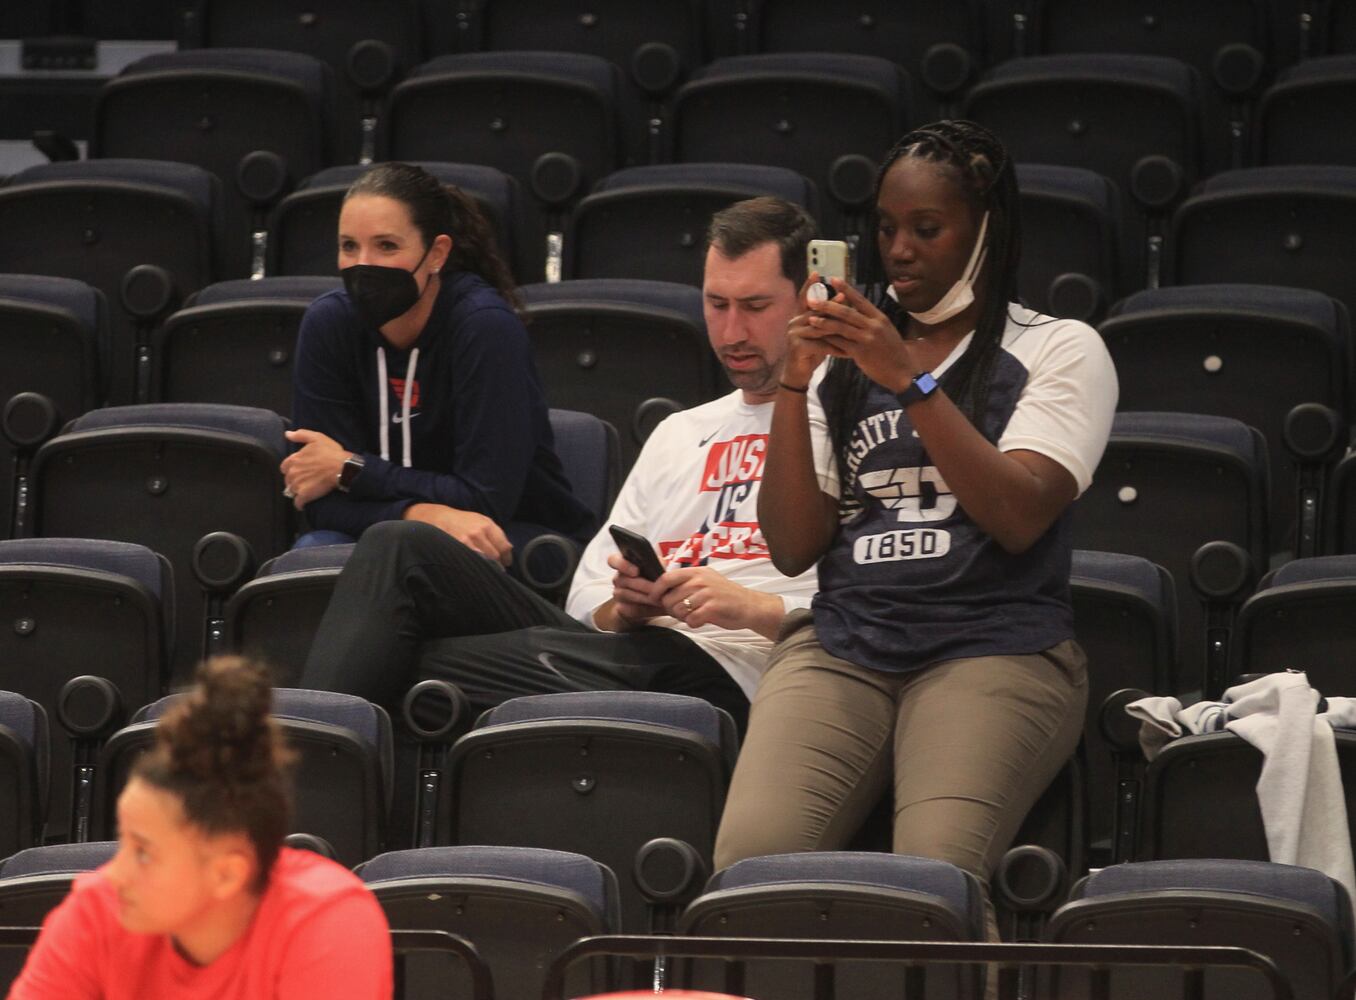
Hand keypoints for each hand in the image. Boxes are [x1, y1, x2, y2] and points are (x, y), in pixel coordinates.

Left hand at [281, 428, 349, 509]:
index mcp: (294, 459)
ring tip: (308, 491)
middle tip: (306, 481)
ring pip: (292, 491)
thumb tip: (287, 434)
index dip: (292, 469)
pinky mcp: (304, 495)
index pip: (285, 467)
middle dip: (295, 481)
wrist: (342, 468)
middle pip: (288, 480)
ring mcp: (298, 484)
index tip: (300, 471)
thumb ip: (300, 435)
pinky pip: (298, 503)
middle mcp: (293, 472)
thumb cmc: (331, 453)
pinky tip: (305, 503)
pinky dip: (300, 504)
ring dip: (298, 492)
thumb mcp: (316, 438)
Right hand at [403, 503, 512, 566]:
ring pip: (484, 562)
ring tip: (485, 569)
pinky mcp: (456, 551)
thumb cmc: (463, 521)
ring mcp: (465, 543)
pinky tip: (473, 568)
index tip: (506, 562)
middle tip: (495, 568)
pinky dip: (474, 568)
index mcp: (487, 526)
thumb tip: (508, 550)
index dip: (507, 557)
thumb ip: (496, 534)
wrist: (439, 518)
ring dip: (486, 568)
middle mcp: (477, 534)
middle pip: (495, 557)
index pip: (504, 547)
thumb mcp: (482, 521)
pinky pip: (470, 563)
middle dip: (497, 564)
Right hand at [603, 551, 666, 628]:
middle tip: (655, 588)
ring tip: (658, 597)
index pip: (613, 560)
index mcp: (624, 563)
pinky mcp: (622, 608)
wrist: (655, 601)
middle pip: (622, 579)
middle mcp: (618, 578)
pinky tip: (652, 606)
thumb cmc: (656, 581)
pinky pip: (628, 607)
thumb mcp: (659, 569)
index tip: (636, 572)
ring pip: (626, 594)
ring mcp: (618, 593)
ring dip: (643, 596)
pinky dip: (642, 607)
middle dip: (641, 584)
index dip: (622, 565)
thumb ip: (659, 564)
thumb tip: (661, 563)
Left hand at [654, 566, 786, 639]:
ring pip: (679, 610)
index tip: (654, 599)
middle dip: (671, 609)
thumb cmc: (724, 595)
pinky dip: (694, 623)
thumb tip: (658, 589)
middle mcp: (700, 580)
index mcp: (695, 572)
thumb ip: (685, 582)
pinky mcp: (713, 608)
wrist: (749, 605)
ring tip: (694, 615)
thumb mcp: (705, 580)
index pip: (666, 578)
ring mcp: (707, 593)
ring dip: (683, 617)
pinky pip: (691, 620)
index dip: (655, 590)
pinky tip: (702, 620)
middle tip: (682, 612)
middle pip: (669, 598)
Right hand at [780, 272, 843, 388]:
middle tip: (846, 300)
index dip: (809, 285)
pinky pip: (819, 344)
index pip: (804, 298)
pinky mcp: (796, 347)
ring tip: (853, 330)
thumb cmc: (812, 351)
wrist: (799, 373)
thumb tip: (843, 296)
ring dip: (837, 329)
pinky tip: (847, 351)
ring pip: (819, 328)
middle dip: (832, 307)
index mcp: (799, 316)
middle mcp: (793, 322)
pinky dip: (834, 348)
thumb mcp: (821, 332)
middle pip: (815, 311)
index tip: (816, 273)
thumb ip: (829, 316)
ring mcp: (793, 334)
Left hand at [802, 277, 920, 391]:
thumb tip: (857, 311)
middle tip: (813, 300)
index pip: (861, 300)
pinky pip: (841, 344)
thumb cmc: (894, 352)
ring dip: (824, 322)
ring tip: (810, 318)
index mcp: (880, 318)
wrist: (903, 372)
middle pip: (847, 312)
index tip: (834, 279)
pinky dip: (829, 340)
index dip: (846, 289)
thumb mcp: (887, 331)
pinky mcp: (860, 353)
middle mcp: (873, 326)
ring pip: (841, 327)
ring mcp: (867, 339)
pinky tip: (818, 338)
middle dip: (828, 305)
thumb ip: (872, 321)